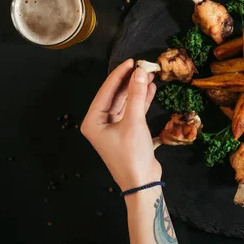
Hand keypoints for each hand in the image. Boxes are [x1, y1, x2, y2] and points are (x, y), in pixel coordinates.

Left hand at [81, 59, 160, 190]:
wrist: (142, 182)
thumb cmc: (132, 154)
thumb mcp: (134, 122)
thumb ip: (137, 95)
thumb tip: (140, 71)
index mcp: (93, 121)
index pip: (106, 91)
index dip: (119, 75)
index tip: (131, 61)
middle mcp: (100, 123)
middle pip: (115, 95)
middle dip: (130, 81)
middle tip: (143, 66)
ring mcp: (113, 127)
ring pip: (125, 102)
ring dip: (137, 90)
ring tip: (150, 75)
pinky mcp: (127, 131)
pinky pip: (133, 111)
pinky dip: (141, 101)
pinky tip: (150, 89)